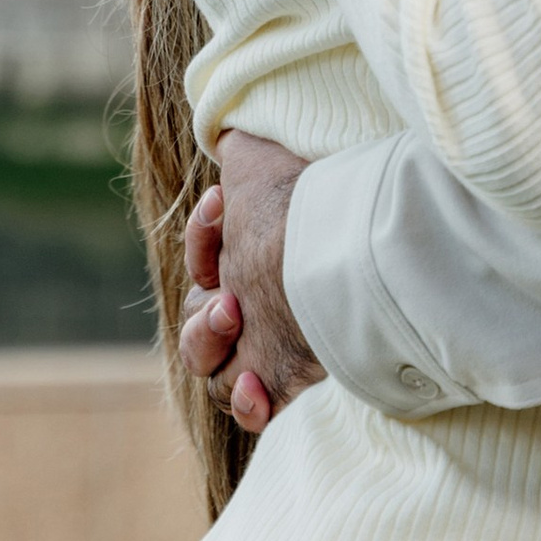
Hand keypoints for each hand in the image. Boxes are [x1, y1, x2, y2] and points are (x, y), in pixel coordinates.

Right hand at [177, 127, 323, 436]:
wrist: (341, 243)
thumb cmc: (304, 199)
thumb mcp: (264, 160)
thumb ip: (240, 146)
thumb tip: (227, 131)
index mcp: (250, 259)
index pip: (203, 260)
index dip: (202, 236)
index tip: (222, 204)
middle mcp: (256, 304)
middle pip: (198, 325)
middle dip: (200, 312)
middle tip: (231, 298)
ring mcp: (269, 344)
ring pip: (209, 366)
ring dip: (206, 345)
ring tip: (234, 320)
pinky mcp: (287, 379)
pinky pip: (248, 408)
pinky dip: (246, 402)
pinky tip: (254, 388)